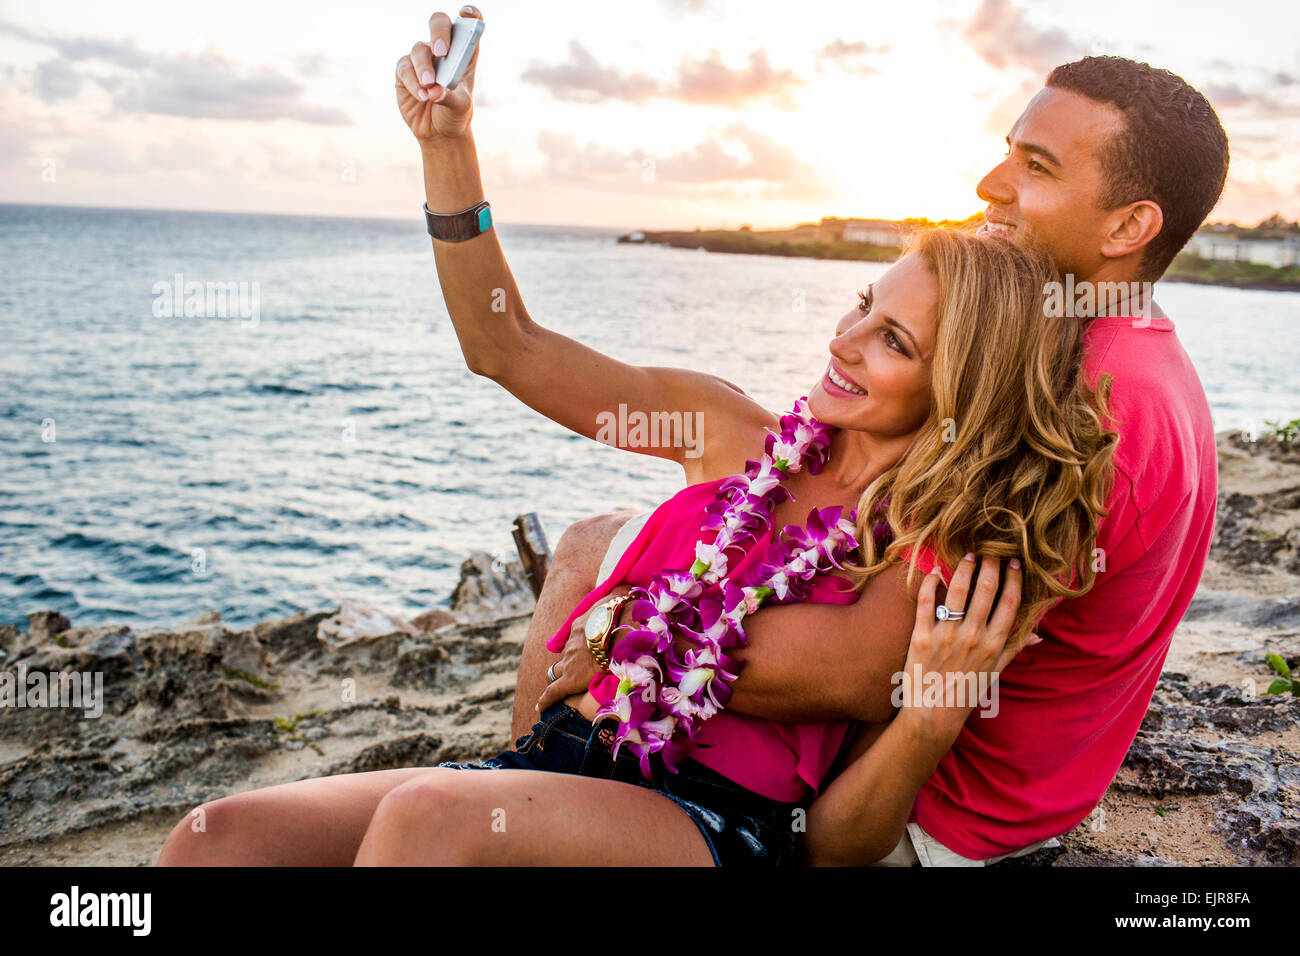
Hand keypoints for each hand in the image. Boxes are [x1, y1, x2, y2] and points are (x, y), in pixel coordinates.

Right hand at [395, 7, 482, 143]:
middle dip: (439, 33)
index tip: (468, 16)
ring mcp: (422, 57)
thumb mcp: (460, 107)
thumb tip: (434, 89)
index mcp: (464, 51)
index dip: (469, 15)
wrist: (438, 132)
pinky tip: (423, 95)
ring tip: (429, 86)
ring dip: (424, 67)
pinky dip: (413, 82)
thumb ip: (450, 97)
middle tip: (441, 51)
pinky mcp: (405, 70)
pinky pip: (405, 68)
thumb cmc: (454, 113)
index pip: (468, 23)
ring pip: (419, 49)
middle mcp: (442, 49)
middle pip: (438, 23)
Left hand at [535, 586, 633, 712]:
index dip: (581, 644)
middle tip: (579, 668)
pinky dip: (546, 700)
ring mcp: (569, 661)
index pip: (576, 637)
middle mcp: (571, 643)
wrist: (619, 630)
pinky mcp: (569, 680)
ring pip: (559, 671)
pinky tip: (541, 707)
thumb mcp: (619, 600)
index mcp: (581, 625)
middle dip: (571, 661)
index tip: (587, 649)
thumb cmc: (622, 614)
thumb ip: (620, 596)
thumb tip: (628, 588)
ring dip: (562, 677)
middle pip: (567, 654)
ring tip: (564, 686)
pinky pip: (553, 692)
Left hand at [896, 554, 1035, 742]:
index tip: (1014, 562)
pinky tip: (935, 571)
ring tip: (967, 555)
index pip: (1009, 602)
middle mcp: (973, 637)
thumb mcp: (995, 672)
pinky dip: (930, 584)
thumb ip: (1014, 649)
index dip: (1013, 579)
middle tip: (990, 550)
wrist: (934, 714)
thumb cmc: (967, 692)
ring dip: (964, 568)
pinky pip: (926, 603)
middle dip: (990, 565)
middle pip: (986, 590)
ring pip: (957, 591)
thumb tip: (1037, 634)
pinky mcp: (921, 637)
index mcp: (994, 645)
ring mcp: (946, 636)